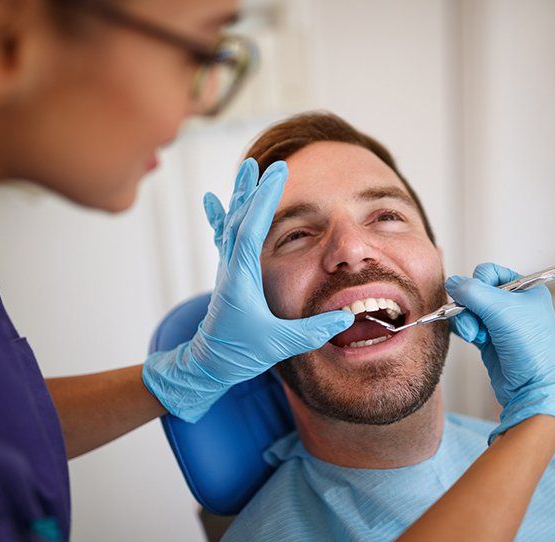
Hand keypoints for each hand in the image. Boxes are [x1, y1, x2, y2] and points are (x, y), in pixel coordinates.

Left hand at [143, 159, 353, 421]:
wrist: (208, 364)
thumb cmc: (240, 354)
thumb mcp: (280, 345)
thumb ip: (314, 331)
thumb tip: (346, 317)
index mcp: (241, 278)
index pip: (251, 229)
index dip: (265, 200)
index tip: (276, 173)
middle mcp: (230, 268)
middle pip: (240, 218)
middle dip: (254, 189)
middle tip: (267, 164)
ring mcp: (227, 270)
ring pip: (232, 224)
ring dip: (242, 196)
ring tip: (247, 170)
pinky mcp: (228, 275)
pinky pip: (224, 237)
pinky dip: (222, 216)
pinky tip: (213, 201)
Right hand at [445, 262, 554, 447]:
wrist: (533, 388)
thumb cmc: (530, 348)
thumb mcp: (501, 311)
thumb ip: (473, 292)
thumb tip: (452, 282)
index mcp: (525, 289)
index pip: (490, 272)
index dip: (479, 283)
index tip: (480, 299)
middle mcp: (513, 303)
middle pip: (475, 292)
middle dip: (470, 307)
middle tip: (477, 322)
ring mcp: (500, 322)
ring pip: (468, 309)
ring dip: (467, 321)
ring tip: (477, 336)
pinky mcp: (490, 338)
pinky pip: (467, 325)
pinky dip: (466, 331)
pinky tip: (474, 340)